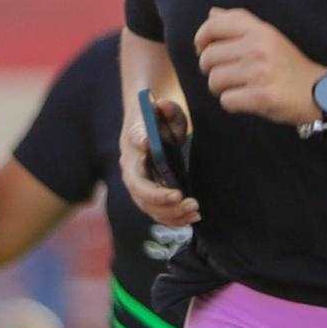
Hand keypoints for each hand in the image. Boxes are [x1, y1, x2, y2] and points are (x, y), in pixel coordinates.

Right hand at [116, 94, 199, 229]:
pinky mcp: (152, 190)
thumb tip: (146, 139)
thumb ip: (159, 118)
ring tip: (196, 213)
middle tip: (193, 204)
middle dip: (169, 208)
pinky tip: (192, 217)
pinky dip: (174, 217)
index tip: (177, 194)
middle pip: (145, 202)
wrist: (149, 115)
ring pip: (152, 210)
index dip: (156, 194)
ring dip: (174, 216)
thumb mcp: (157, 110)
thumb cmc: (154, 113)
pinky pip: (159, 211)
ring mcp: (141, 186)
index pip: (139, 184)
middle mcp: (132, 176)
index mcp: (130, 159)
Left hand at [193, 7, 323, 126]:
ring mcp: (260, 72)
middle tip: (225, 74)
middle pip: (209, 57)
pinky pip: (227, 101)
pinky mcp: (261, 97)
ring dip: (220, 88)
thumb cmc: (289, 65)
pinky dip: (232, 104)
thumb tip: (212, 13)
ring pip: (214, 80)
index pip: (215, 25)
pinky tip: (246, 100)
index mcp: (260, 30)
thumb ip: (240, 23)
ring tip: (237, 87)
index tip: (203, 48)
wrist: (319, 93)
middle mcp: (258, 48)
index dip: (201, 37)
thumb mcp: (269, 37)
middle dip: (210, 69)